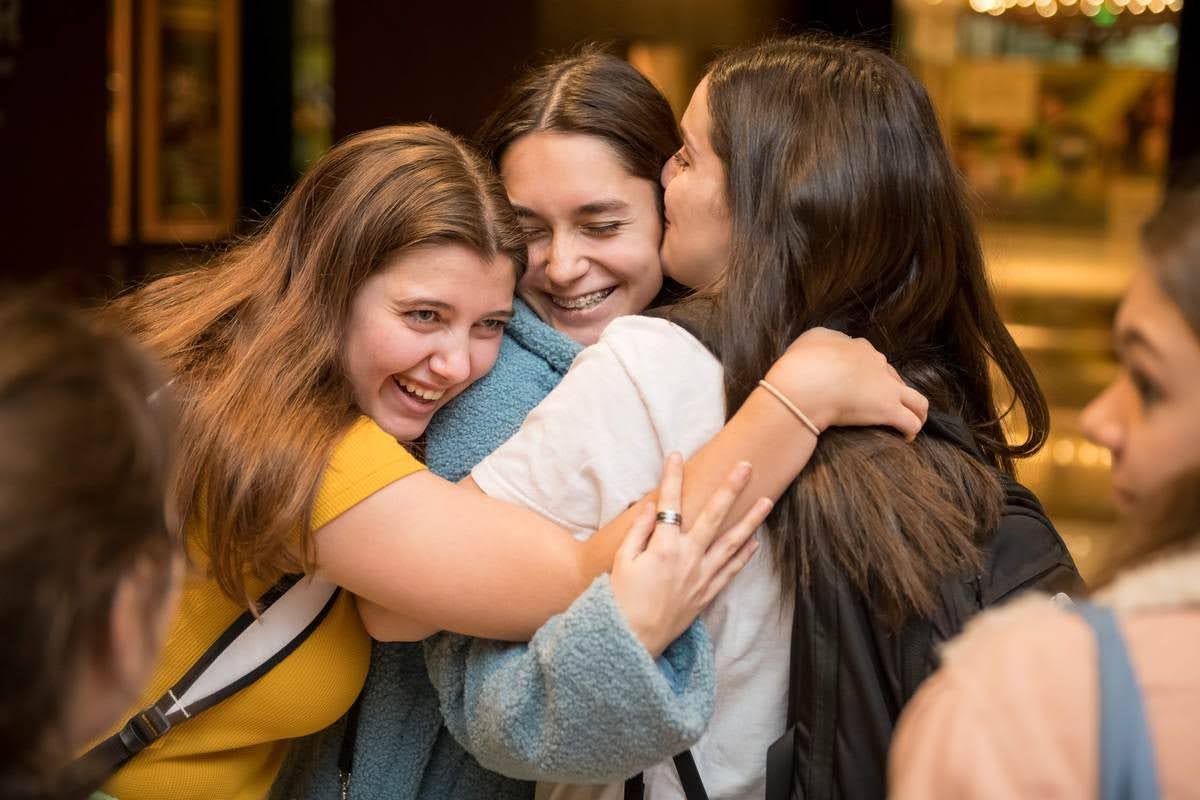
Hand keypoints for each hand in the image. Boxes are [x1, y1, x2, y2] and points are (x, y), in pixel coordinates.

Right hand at [610, 452, 772, 656]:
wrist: (631, 640)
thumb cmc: (621, 600)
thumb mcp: (621, 562)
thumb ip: (638, 532)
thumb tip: (651, 507)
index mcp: (663, 548)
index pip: (670, 504)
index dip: (672, 477)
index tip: (676, 455)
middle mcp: (688, 558)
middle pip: (714, 516)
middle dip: (731, 489)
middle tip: (746, 467)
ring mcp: (702, 576)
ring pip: (732, 543)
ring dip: (751, 520)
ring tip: (767, 501)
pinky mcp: (707, 593)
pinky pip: (731, 570)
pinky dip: (744, 555)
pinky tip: (756, 541)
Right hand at [763, 328, 928, 440]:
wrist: (802, 384)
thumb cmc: (799, 365)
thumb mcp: (809, 340)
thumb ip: (823, 342)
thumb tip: (828, 350)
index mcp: (857, 347)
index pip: (872, 359)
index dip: (869, 374)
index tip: (860, 389)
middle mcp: (876, 362)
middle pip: (894, 378)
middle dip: (891, 392)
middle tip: (879, 408)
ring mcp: (885, 386)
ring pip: (917, 401)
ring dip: (915, 412)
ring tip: (908, 423)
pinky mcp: (887, 408)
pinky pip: (911, 422)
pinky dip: (911, 430)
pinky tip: (905, 438)